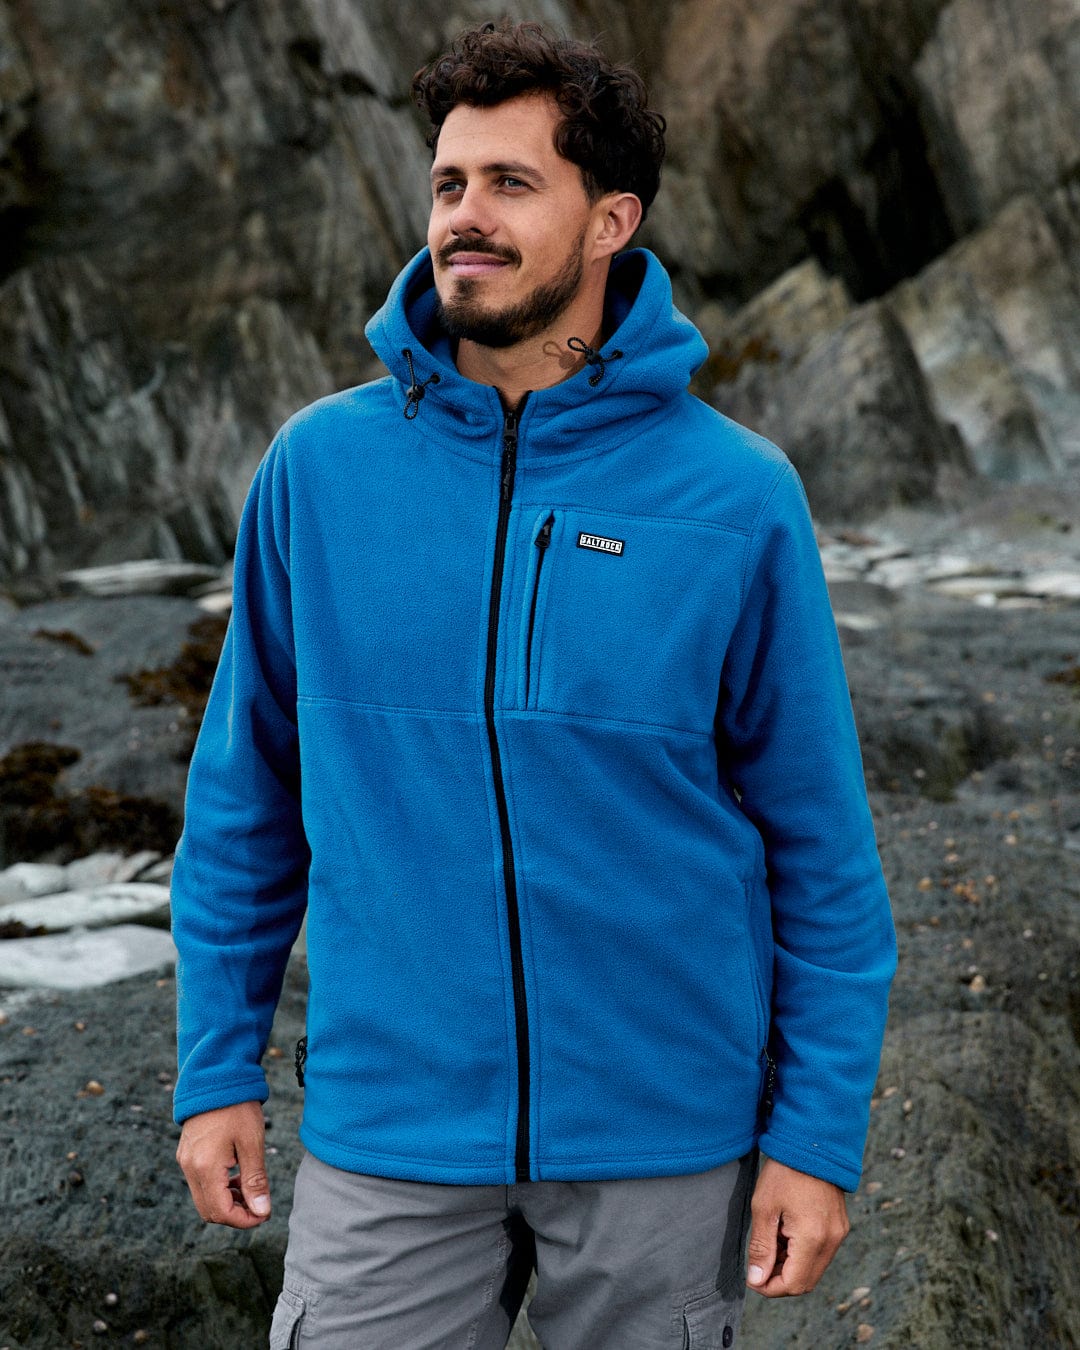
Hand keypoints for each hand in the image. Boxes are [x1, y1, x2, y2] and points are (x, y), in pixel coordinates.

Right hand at [176, 1100, 271, 1227]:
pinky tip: (236, 1176)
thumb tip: (262, 1211)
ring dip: (227, 1202)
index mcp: (205, 1167)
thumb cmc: (238, 1107)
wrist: (215, 1077)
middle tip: (259, 1206)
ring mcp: (185, 1161)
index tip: (265, 1214)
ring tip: (251, 1189)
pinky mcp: (186, 1154)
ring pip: (203, 1199)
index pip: (221, 1212)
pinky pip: (199, 1183)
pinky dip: (218, 1188)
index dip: (244, 1220)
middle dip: (235, 1215)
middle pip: (209, 1211)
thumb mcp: (252, 1142)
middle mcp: (189, 1168)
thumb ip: (255, 1180)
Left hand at [745, 1156, 848, 1296]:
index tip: (752, 1278)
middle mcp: (831, 1240)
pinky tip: (784, 1236)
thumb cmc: (784, 1171)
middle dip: (780, 1280)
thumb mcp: (764, 1207)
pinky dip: (801, 1254)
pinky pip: (821, 1253)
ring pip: (814, 1268)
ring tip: (769, 1244)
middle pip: (806, 1282)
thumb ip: (761, 1247)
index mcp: (813, 1238)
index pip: (794, 1284)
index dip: (770, 1288)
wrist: (811, 1142)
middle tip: (758, 1265)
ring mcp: (838, 1233)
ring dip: (790, 1267)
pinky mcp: (839, 1225)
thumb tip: (756, 1279)